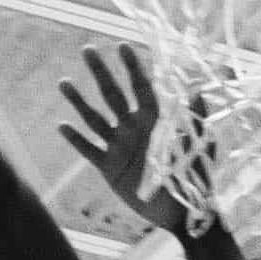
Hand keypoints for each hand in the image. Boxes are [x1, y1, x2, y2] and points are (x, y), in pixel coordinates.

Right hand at [53, 44, 198, 231]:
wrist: (183, 213)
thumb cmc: (195, 177)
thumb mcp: (197, 146)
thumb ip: (195, 118)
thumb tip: (198, 89)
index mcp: (155, 119)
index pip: (141, 86)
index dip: (132, 67)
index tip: (122, 46)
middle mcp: (134, 127)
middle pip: (113, 94)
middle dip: (101, 72)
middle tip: (88, 48)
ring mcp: (119, 146)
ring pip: (95, 118)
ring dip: (79, 101)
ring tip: (64, 82)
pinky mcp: (110, 167)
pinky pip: (89, 150)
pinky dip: (76, 139)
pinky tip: (62, 126)